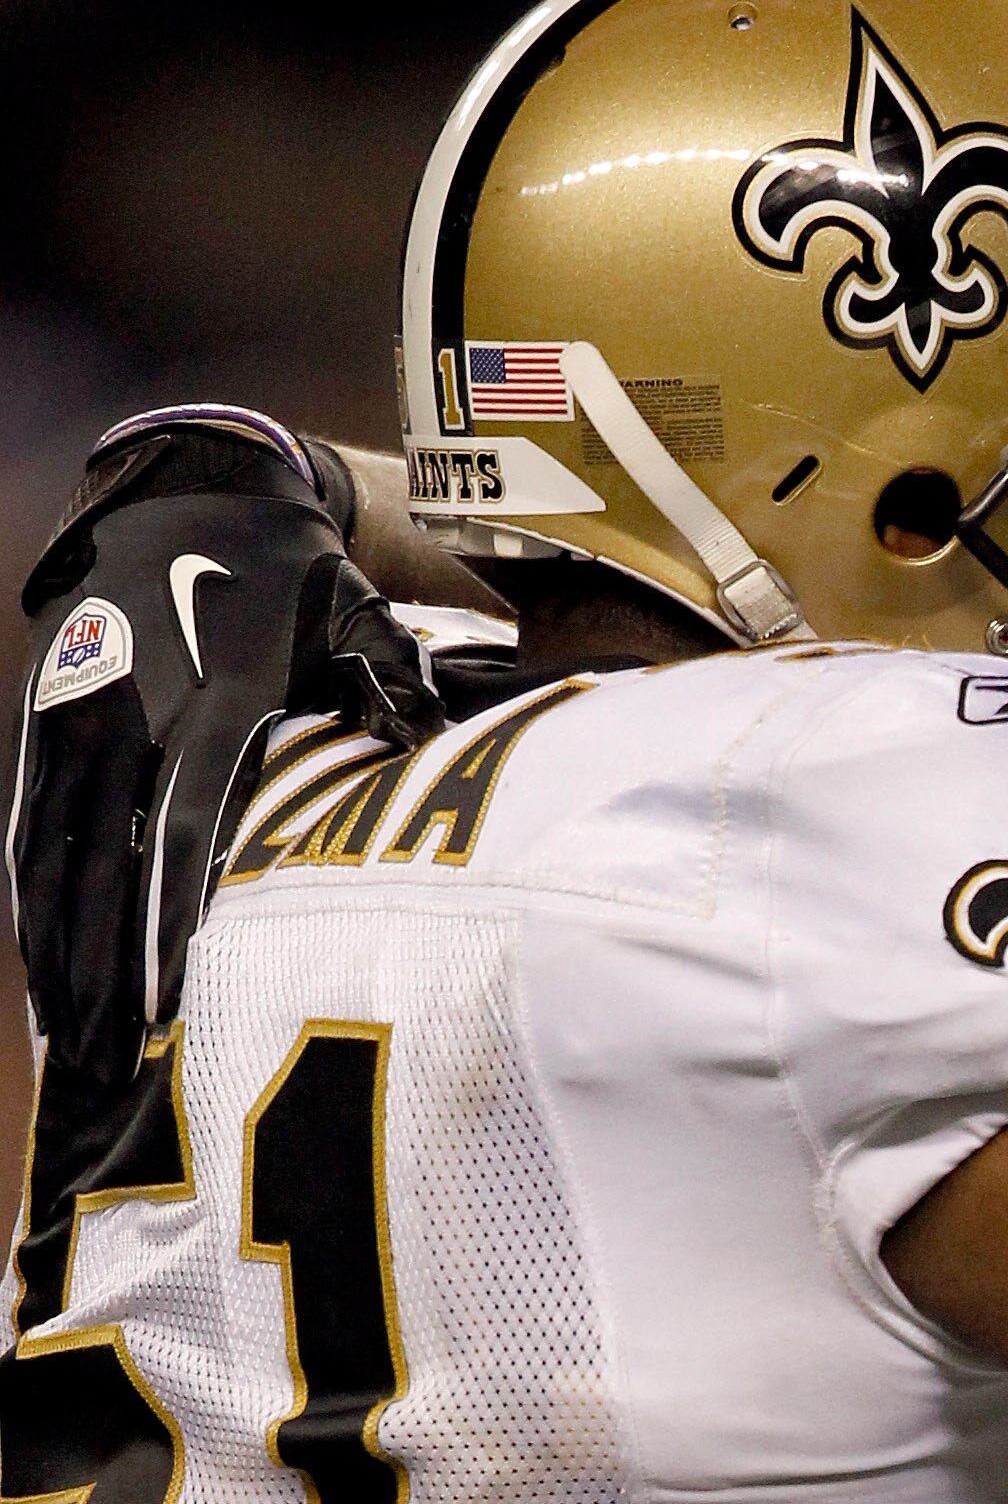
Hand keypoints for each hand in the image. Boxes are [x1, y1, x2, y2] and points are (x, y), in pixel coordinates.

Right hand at [9, 406, 442, 1082]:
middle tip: (113, 1060)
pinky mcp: (47, 715)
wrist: (189, 492)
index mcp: (220, 700)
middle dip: (104, 965)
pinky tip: (40, 957)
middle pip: (108, 861)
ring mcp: (81, 715)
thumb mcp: (359, 608)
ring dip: (60, 948)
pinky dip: (29, 892)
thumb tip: (423, 741)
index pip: (189, 825)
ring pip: (55, 853)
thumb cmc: (295, 571)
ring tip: (74, 1039)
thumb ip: (390, 677)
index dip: (173, 915)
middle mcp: (136, 714)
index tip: (169, 995)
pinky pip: (28, 819)